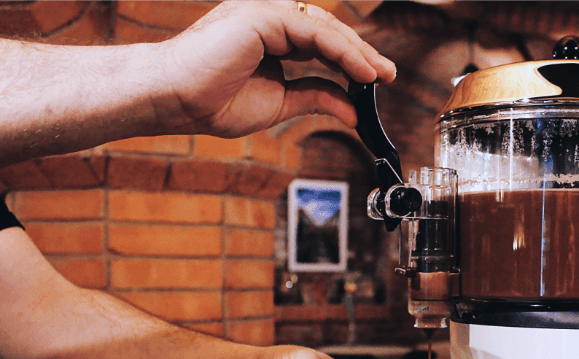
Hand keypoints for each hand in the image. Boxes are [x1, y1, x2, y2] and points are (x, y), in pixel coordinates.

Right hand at [154, 0, 395, 136]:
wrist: (176, 100)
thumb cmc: (211, 100)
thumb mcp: (280, 103)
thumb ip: (315, 98)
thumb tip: (351, 111)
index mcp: (271, 37)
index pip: (321, 44)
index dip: (351, 61)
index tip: (374, 81)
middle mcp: (269, 20)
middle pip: (328, 33)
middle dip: (361, 55)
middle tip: (388, 76)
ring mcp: (265, 13)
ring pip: (324, 29)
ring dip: (357, 52)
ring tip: (380, 75)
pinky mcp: (262, 16)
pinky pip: (313, 32)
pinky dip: (341, 51)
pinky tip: (361, 71)